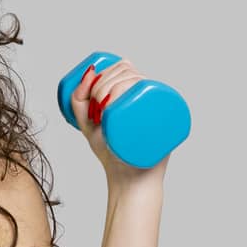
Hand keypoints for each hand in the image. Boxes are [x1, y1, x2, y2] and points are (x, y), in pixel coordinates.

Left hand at [69, 58, 170, 185]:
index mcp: (135, 93)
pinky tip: (130, 101)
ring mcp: (159, 108)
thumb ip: (78, 101)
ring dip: (117, 87)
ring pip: (140, 82)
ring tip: (105, 110)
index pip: (124, 67)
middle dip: (106, 83)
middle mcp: (148, 97)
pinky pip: (162, 100)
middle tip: (97, 108)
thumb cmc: (111, 153)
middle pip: (130, 73)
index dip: (106, 73)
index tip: (93, 96)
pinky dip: (143, 94)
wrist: (129, 179)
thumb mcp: (88, 124)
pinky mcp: (168, 122)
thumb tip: (89, 72)